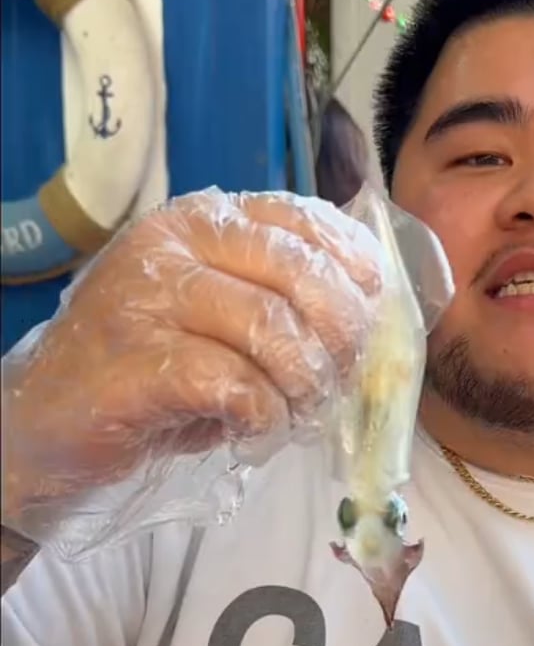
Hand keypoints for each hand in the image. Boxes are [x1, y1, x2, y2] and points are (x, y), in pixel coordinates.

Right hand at [2, 191, 379, 531]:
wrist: (50, 421)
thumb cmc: (150, 371)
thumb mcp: (218, 314)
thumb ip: (280, 293)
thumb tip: (371, 301)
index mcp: (199, 220)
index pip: (301, 218)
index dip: (351, 267)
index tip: (368, 311)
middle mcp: (171, 245)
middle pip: (298, 273)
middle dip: (339, 334)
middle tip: (335, 378)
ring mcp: (147, 300)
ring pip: (272, 328)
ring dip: (303, 382)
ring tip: (295, 409)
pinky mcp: (136, 364)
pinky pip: (234, 383)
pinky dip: (263, 414)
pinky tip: (255, 426)